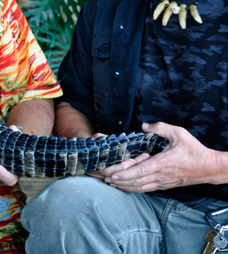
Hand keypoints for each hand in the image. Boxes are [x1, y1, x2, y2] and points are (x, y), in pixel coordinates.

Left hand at [101, 122, 217, 192]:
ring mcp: (163, 182)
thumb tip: (143, 126)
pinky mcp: (165, 185)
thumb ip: (160, 128)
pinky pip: (147, 189)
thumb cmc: (194, 150)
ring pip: (141, 188)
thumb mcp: (179, 133)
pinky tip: (127, 187)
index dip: (124, 175)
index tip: (112, 175)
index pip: (140, 171)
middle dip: (120, 182)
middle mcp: (161, 176)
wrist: (209, 167)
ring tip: (112, 184)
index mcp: (163, 164)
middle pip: (137, 182)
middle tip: (105, 180)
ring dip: (125, 187)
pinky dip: (135, 189)